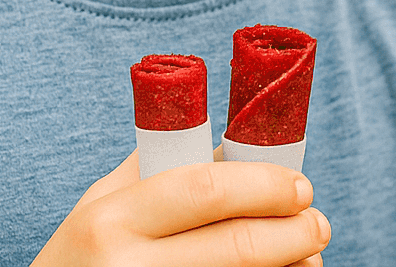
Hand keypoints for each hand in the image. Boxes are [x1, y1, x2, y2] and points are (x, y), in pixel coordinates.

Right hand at [30, 149, 328, 266]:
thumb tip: (232, 141)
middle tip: (317, 222)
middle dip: (293, 232)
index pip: (207, 190)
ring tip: (308, 256)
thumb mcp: (97, 209)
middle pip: (236, 246)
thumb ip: (155, 170)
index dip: (265, 186)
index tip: (300, 186)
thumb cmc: (77, 262)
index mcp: (110, 220)